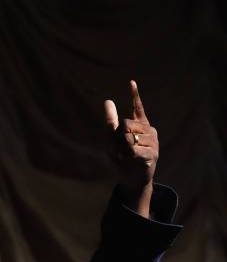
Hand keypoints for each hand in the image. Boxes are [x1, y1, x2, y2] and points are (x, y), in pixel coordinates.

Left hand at [104, 80, 156, 217]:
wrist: (132, 179)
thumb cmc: (123, 159)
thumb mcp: (112, 140)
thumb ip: (111, 122)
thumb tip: (108, 101)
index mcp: (139, 125)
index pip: (137, 108)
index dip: (134, 95)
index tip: (130, 82)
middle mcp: (148, 130)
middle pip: (125, 124)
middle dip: (116, 137)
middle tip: (119, 149)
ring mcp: (152, 142)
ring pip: (128, 138)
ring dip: (121, 150)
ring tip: (126, 157)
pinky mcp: (152, 154)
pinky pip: (134, 150)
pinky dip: (127, 157)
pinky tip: (131, 161)